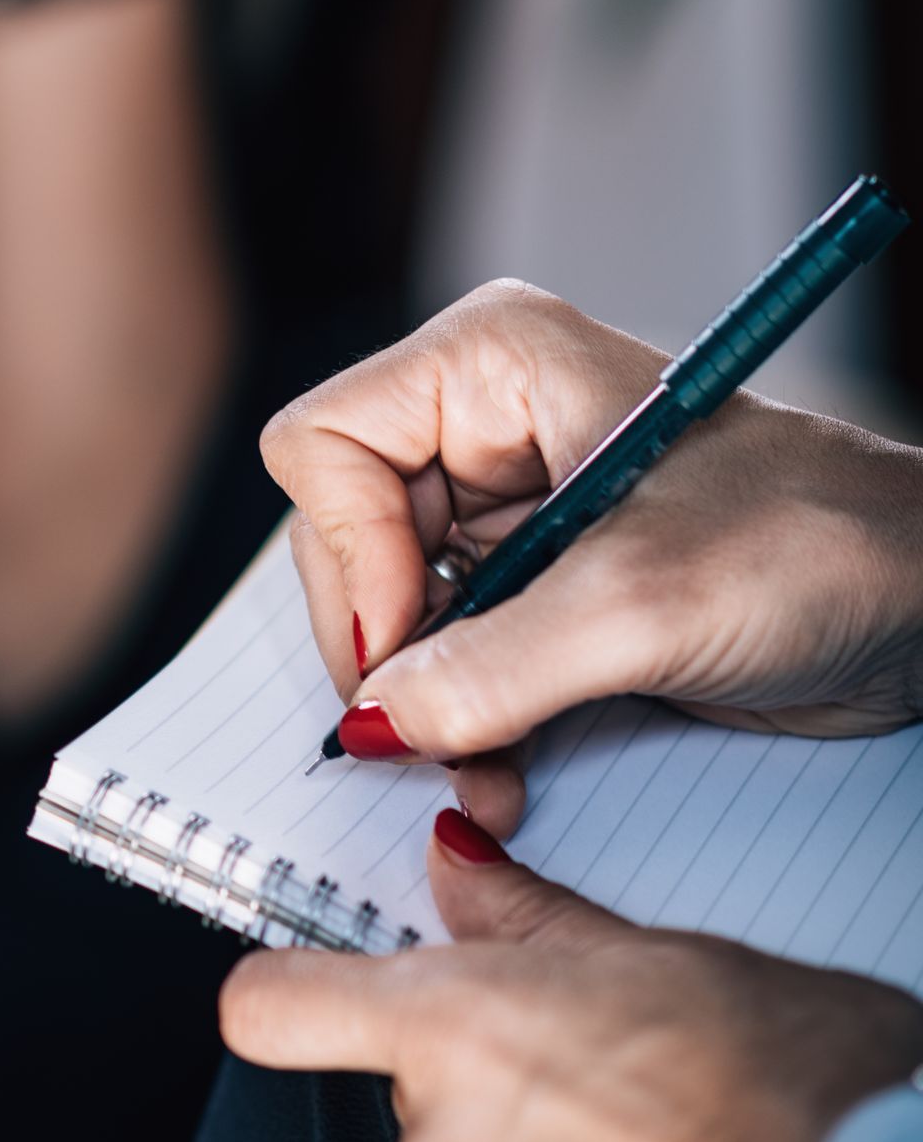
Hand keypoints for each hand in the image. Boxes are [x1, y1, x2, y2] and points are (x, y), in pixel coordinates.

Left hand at [221, 819, 922, 1141]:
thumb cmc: (800, 1087)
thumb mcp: (660, 953)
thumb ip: (529, 919)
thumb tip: (457, 868)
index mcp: (453, 1035)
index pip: (273, 1011)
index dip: (287, 988)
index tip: (313, 977)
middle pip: (407, 1086)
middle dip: (483, 1064)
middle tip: (593, 1041)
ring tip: (657, 1121)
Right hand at [262, 283, 922, 822]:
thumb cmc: (817, 542)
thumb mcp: (641, 607)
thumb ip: (491, 668)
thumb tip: (376, 722)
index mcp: (491, 365)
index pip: (324, 447)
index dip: (346, 558)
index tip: (402, 647)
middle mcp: (484, 427)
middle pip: (341, 543)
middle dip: (387, 652)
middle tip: (433, 736)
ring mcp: (508, 516)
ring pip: (388, 620)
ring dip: (425, 712)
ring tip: (483, 773)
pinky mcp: (539, 596)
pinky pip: (447, 666)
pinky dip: (463, 730)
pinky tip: (504, 776)